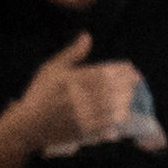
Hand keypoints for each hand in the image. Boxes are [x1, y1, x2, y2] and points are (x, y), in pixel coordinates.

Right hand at [10, 33, 145, 151]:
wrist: (30, 124)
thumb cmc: (41, 93)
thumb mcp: (52, 69)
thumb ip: (72, 54)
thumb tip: (88, 36)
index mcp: (72, 79)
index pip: (103, 73)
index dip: (121, 71)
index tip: (132, 69)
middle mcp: (78, 97)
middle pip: (111, 90)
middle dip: (127, 85)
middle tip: (137, 81)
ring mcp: (81, 115)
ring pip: (111, 108)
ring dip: (125, 101)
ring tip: (131, 95)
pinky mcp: (84, 131)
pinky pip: (106, 125)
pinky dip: (116, 119)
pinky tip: (123, 114)